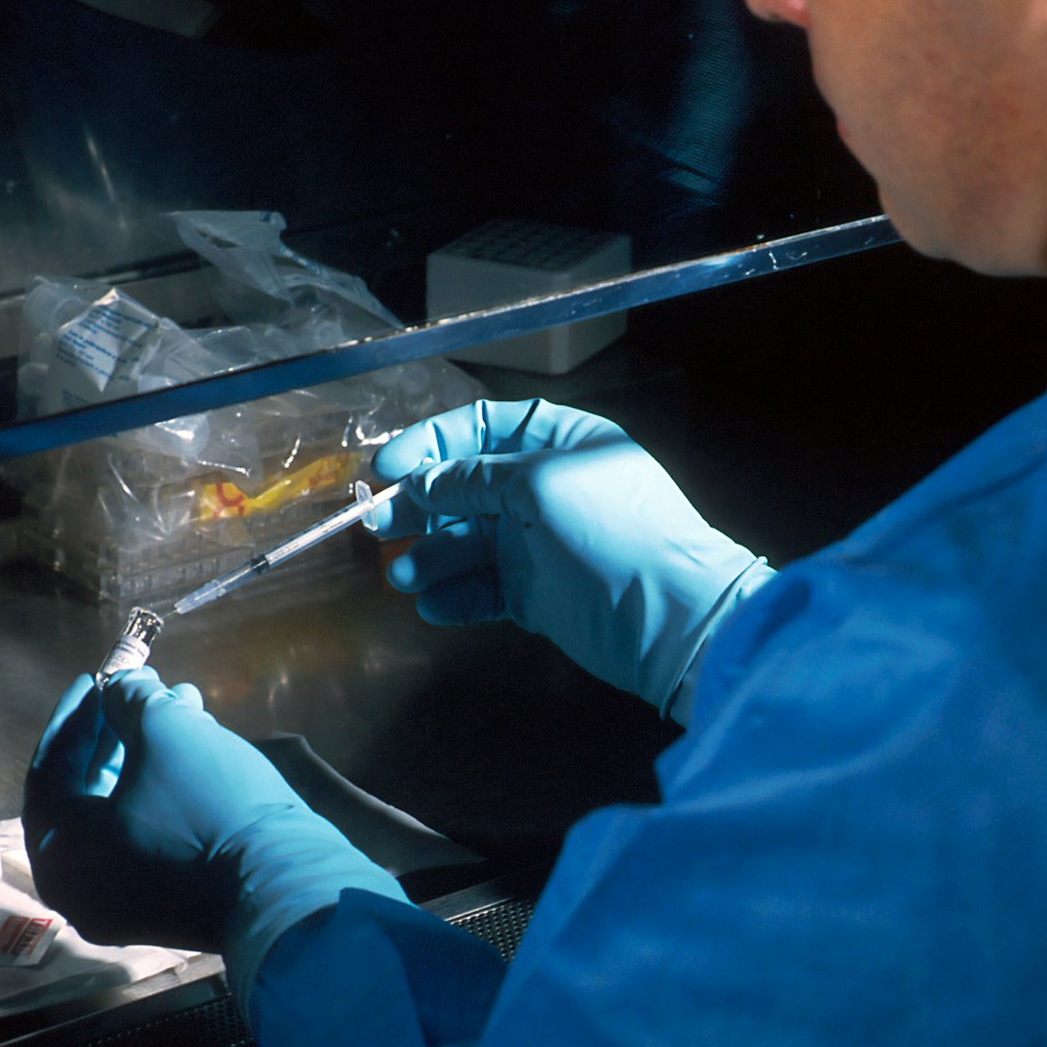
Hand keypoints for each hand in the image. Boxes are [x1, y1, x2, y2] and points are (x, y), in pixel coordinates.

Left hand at [24, 669, 403, 960]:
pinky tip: (199, 747)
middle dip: (120, 731)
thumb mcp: (167, 731)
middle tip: (144, 690)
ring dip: (149, 755)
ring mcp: (122, 906)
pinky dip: (163, 792)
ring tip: (186, 704)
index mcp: (62, 850)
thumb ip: (130, 698)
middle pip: (88, 791)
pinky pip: (147, 840)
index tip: (98, 676)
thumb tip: (120, 686)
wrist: (282, 883)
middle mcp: (80, 888)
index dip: (76, 713)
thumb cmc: (209, 805)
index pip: (52, 768)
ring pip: (124, 813)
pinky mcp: (164, 909)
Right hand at [371, 399, 772, 718]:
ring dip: (431, 555)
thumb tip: (425, 480)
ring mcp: (540, 545)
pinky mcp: (535, 595)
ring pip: (468, 541)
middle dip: (420, 503)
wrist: (670, 619)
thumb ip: (478, 478)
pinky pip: (483, 587)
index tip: (389, 465)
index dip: (434, 442)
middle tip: (376, 523)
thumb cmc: (612, 533)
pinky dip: (456, 595)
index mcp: (560, 443)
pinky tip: (432, 604)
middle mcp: (545, 489)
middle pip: (467, 486)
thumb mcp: (542, 485)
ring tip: (403, 575)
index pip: (485, 427)